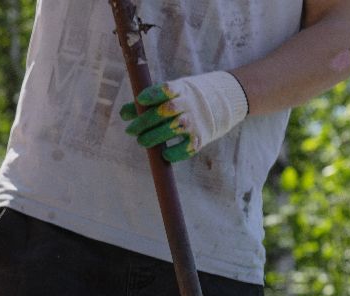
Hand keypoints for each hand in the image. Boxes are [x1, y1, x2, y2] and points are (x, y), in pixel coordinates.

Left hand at [120, 71, 248, 161]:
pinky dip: (173, 153)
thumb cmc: (188, 99)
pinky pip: (186, 148)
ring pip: (174, 128)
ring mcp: (197, 120)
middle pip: (165, 111)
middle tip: (131, 131)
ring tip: (142, 141)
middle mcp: (190, 103)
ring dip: (154, 137)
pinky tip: (163, 153)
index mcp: (181, 89)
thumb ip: (149, 103)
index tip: (140, 100)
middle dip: (144, 122)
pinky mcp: (201, 137)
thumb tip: (124, 113)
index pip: (166, 89)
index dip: (152, 95)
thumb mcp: (173, 93)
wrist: (225, 101)